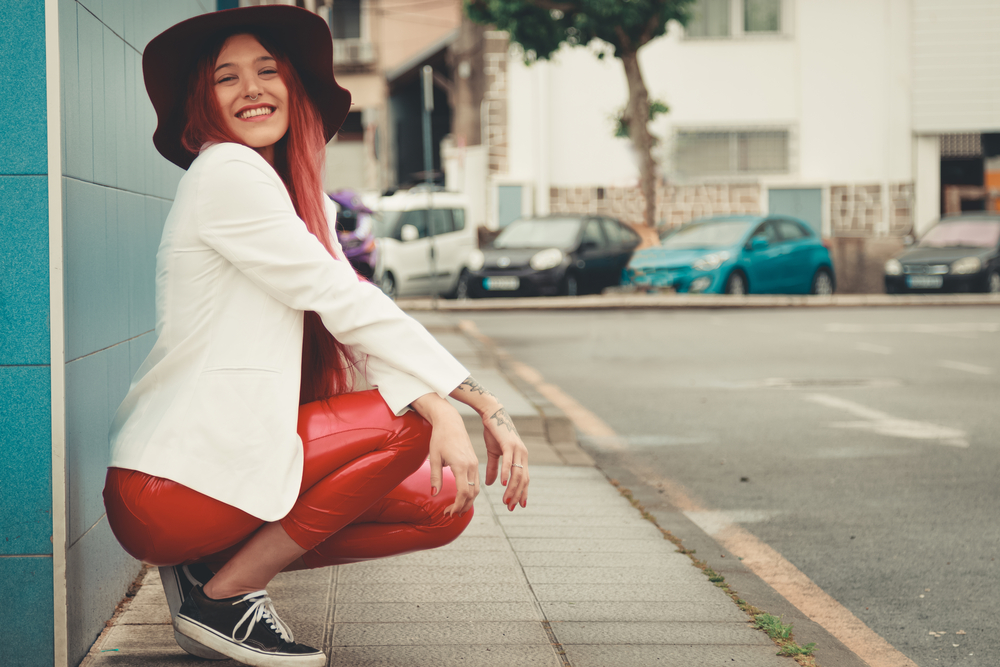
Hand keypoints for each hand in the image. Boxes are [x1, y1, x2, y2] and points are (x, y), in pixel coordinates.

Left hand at [410, 393, 478, 515]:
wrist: (450, 422)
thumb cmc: (440, 438)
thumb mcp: (435, 458)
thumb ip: (435, 477)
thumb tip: (435, 494)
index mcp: (461, 465)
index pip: (463, 492)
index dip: (457, 505)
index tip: (448, 512)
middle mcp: (471, 465)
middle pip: (472, 493)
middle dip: (462, 507)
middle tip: (450, 515)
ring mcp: (474, 463)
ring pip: (476, 488)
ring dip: (467, 501)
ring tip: (456, 510)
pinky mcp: (474, 462)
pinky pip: (475, 481)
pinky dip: (470, 492)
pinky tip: (462, 497)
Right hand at [483, 406, 528, 511]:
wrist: (492, 413)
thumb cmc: (493, 433)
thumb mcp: (493, 453)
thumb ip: (494, 469)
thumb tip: (491, 484)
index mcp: (521, 457)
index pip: (524, 479)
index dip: (521, 493)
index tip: (516, 506)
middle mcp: (522, 454)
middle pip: (523, 479)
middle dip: (517, 495)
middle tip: (510, 508)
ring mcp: (518, 449)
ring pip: (517, 473)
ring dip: (512, 488)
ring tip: (506, 500)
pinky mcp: (509, 444)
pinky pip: (509, 461)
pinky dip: (506, 473)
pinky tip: (503, 483)